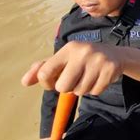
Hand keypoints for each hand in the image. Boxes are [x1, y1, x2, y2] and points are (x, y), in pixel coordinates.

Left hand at [21, 41, 139, 95]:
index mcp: (68, 48)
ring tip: (89, 76)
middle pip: (62, 87)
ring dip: (82, 88)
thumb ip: (42, 68)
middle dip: (67, 88)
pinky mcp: (110, 70)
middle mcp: (83, 52)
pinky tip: (99, 78)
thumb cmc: (83, 58)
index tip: (54, 82)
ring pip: (80, 91)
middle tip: (75, 79)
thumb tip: (24, 82)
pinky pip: (95, 92)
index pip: (45, 73)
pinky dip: (95, 89)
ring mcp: (98, 61)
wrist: (115, 54)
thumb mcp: (63, 58)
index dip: (47, 84)